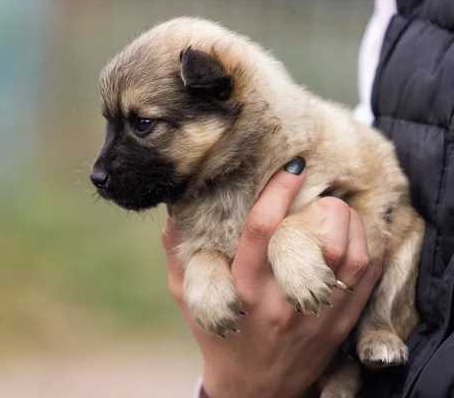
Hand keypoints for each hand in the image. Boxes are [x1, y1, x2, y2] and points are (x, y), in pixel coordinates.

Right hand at [162, 164, 381, 397]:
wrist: (255, 389)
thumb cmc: (218, 335)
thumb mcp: (189, 297)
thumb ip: (179, 254)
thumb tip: (174, 210)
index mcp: (243, 288)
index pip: (263, 230)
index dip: (279, 191)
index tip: (291, 166)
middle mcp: (282, 300)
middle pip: (317, 238)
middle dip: (325, 204)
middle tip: (319, 193)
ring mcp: (316, 313)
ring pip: (351, 254)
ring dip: (349, 221)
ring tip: (336, 210)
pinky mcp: (340, 324)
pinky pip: (366, 277)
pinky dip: (366, 246)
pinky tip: (353, 234)